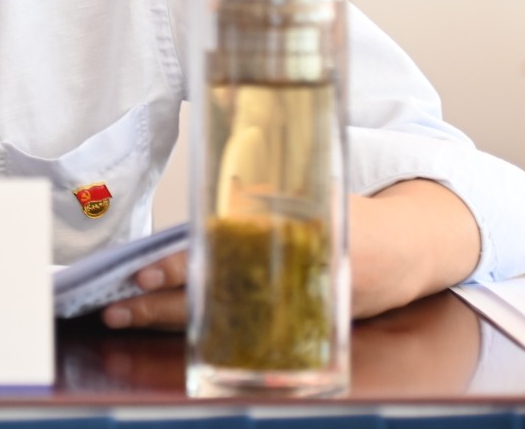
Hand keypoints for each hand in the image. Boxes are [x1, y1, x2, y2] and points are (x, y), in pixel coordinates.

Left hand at [98, 180, 479, 330]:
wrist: (409, 251)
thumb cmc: (350, 218)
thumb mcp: (309, 195)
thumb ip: (262, 197)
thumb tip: (225, 193)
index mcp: (282, 244)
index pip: (215, 259)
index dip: (174, 268)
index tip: (140, 272)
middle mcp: (280, 283)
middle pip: (206, 299)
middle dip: (157, 305)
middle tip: (115, 304)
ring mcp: (286, 309)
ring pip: (214, 319)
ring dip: (167, 319)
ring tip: (124, 315)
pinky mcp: (292, 328)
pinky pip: (238, 331)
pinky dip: (201, 330)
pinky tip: (165, 328)